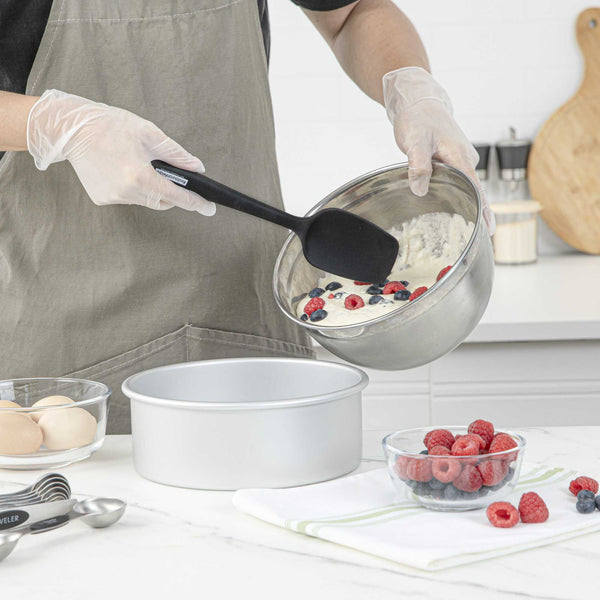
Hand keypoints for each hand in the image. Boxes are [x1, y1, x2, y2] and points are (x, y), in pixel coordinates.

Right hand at [27, 89, 214, 214]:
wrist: (71, 129)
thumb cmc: (110, 126)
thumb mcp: (149, 134)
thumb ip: (176, 154)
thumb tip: (197, 168)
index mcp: (140, 176)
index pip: (176, 196)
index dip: (195, 203)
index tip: (209, 209)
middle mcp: (126, 192)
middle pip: (162, 202)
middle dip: (173, 194)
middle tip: (175, 179)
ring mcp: (113, 198)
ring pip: (145, 201)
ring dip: (152, 190)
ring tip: (142, 167)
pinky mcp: (102, 198)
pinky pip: (128, 198)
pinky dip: (134, 188)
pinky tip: (124, 170)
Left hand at [383, 67, 493, 232]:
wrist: (419, 101)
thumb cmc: (418, 119)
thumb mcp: (414, 142)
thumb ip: (418, 166)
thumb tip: (420, 190)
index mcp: (460, 156)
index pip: (476, 188)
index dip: (483, 210)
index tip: (490, 229)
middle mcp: (465, 159)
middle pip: (474, 190)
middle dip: (476, 212)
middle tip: (476, 237)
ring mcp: (462, 159)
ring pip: (465, 185)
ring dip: (465, 203)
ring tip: (465, 227)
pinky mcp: (455, 160)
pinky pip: (459, 180)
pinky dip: (457, 192)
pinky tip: (451, 206)